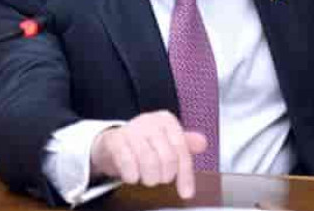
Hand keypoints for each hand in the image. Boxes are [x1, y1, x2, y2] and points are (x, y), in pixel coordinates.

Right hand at [90, 110, 206, 198]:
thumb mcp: (166, 142)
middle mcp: (150, 121)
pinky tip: (132, 176)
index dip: (185, 175)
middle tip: (158, 178)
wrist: (111, 143)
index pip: (182, 150)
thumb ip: (185, 144)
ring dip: (149, 177)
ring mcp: (131, 128)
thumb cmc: (143, 144)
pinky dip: (132, 175)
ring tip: (146, 178)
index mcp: (166, 120)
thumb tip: (203, 143)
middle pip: (167, 157)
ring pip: (149, 161)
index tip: (186, 192)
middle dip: (164, 176)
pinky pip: (128, 162)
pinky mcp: (115, 139)